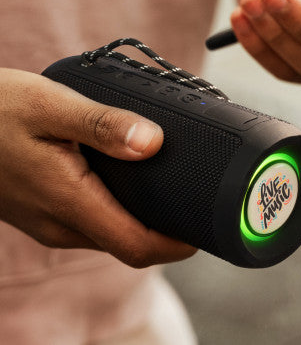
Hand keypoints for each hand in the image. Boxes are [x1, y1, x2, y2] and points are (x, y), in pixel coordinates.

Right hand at [0, 68, 195, 267]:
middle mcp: (61, 223)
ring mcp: (51, 221)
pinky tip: (129, 182)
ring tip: (169, 189)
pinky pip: (92, 221)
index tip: (203, 229)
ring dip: (142, 222)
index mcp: (69, 202)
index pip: (135, 246)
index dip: (175, 245)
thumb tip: (152, 143)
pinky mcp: (45, 211)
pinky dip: (119, 211)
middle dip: (165, 233)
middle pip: (128, 244)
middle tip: (194, 203)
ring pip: (110, 234)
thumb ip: (103, 126)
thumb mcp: (52, 106)